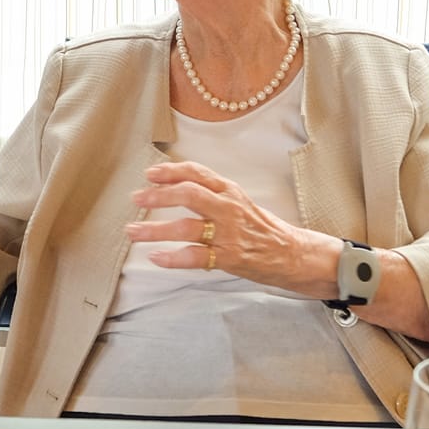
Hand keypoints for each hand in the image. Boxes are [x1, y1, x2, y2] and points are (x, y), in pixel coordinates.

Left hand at [125, 160, 339, 297]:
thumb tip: (175, 185)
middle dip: (158, 196)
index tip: (149, 174)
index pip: (197, 172)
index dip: (171, 171)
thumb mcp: (239, 202)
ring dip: (154, 230)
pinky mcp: (230, 257)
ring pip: (186, 227)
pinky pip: (196, 256)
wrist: (295, 254)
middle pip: (188, 194)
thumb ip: (213, 193)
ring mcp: (229, 233)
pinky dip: (172, 257)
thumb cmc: (263, 228)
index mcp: (230, 190)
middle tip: (136, 199)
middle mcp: (229, 208)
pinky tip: (155, 257)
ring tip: (133, 231)